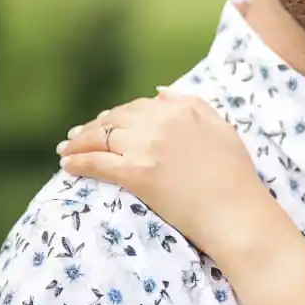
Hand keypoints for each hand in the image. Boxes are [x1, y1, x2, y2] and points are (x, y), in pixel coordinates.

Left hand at [57, 92, 276, 264]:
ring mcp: (147, 147)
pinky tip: (67, 165)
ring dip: (79, 141)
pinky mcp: (136, 173)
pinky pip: (97, 162)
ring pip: (101, 136)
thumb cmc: (236, 179)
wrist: (236, 214)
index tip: (109, 122)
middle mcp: (162, 122)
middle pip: (116, 118)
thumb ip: (193, 104)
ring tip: (68, 147)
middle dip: (95, 126)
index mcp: (183, 109)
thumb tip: (159, 90)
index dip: (120, 115)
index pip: (140, 106)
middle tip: (79, 135)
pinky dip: (78, 161)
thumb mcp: (222, 129)